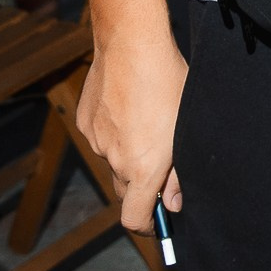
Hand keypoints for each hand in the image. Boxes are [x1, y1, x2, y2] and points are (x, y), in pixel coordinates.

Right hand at [77, 31, 187, 232]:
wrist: (131, 45)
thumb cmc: (168, 83)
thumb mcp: (185, 128)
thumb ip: (179, 173)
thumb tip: (174, 203)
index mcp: (144, 169)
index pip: (134, 219)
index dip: (147, 225)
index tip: (157, 219)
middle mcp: (115, 160)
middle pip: (125, 189)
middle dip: (140, 184)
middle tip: (159, 159)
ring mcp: (97, 141)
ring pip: (112, 160)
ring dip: (126, 153)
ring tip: (144, 120)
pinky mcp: (85, 122)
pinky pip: (100, 138)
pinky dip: (112, 132)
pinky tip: (126, 106)